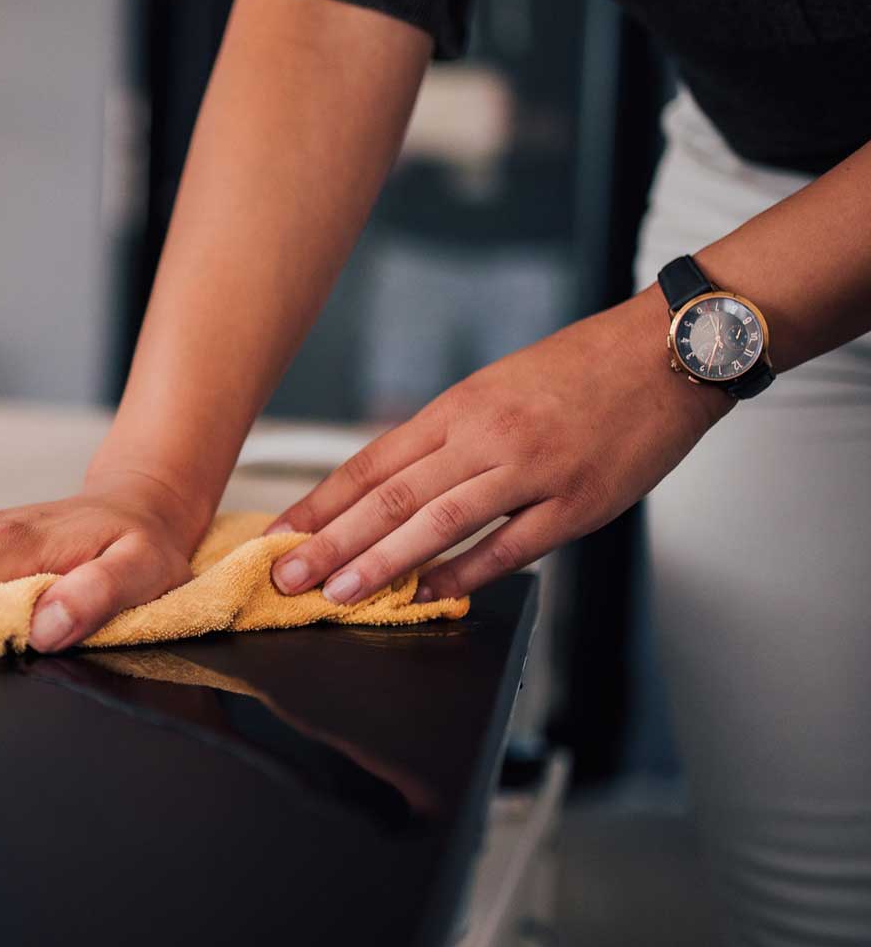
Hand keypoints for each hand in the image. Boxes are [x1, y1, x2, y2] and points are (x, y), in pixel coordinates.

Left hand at [266, 286, 730, 602]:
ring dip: (383, 563)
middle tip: (287, 577)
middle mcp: (485, 436)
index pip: (371, 462)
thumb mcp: (496, 387)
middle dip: (331, 542)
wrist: (668, 350)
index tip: (279, 534)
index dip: (321, 503)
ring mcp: (531, 470)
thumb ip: (447, 438)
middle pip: (391, 496)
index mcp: (458, 407)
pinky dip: (466, 575)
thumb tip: (391, 489)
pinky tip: (429, 596)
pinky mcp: (578, 503)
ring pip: (439, 522)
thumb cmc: (580, 369)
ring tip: (338, 595)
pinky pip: (511, 547)